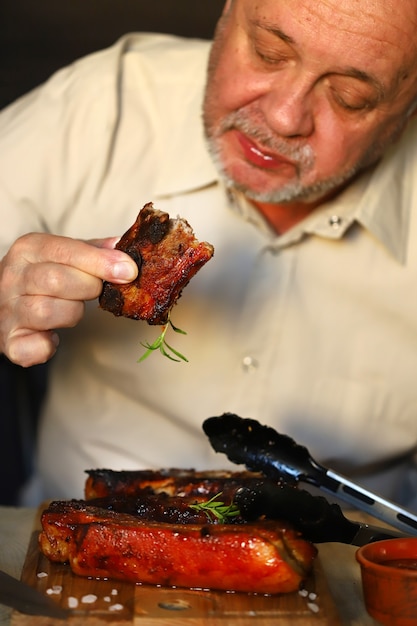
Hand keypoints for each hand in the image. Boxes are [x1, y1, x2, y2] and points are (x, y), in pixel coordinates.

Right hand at [0, 233, 137, 366]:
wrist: (5, 302)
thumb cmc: (42, 277)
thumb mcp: (64, 255)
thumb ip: (93, 250)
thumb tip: (122, 245)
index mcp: (28, 249)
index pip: (66, 250)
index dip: (100, 262)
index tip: (129, 271)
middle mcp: (12, 276)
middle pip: (58, 280)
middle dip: (89, 287)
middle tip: (96, 290)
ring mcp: (8, 309)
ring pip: (48, 312)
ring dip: (72, 313)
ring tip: (71, 308)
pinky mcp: (9, 341)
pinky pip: (32, 348)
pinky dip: (47, 346)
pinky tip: (53, 336)